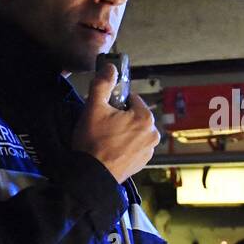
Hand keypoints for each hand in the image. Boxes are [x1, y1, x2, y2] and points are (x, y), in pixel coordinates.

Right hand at [70, 63, 160, 182]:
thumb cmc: (93, 142)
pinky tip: (110, 151)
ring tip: (105, 141)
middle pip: (134, 116)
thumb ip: (103, 84)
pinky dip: (125, 147)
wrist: (90, 176)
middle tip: (102, 128)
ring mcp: (148, 150)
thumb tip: (110, 67)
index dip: (115, 103)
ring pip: (134, 132)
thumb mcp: (93, 108)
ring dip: (123, 133)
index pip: (131, 99)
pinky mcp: (142, 163)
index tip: (103, 112)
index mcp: (145, 117)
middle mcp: (153, 133)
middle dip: (121, 119)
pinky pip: (134, 148)